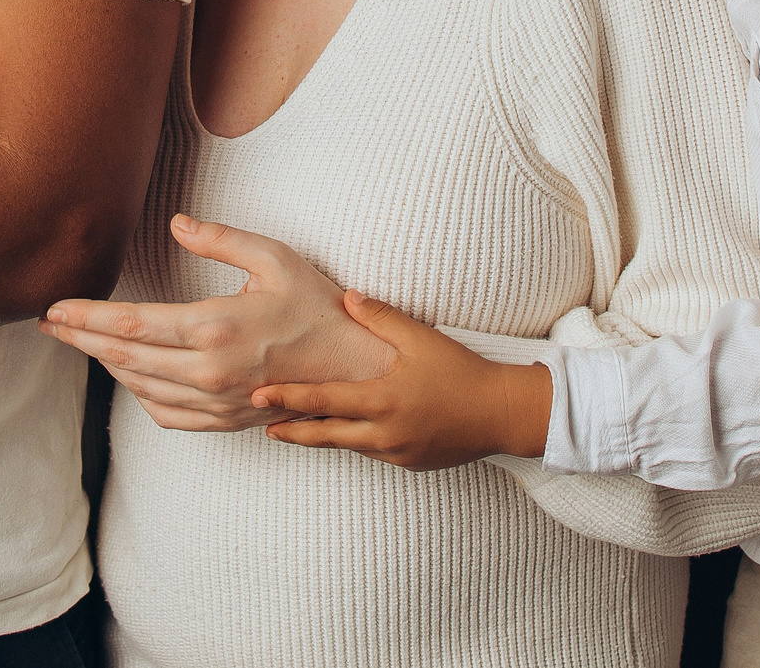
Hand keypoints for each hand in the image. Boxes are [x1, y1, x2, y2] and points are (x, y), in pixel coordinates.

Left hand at [39, 214, 393, 431]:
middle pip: (124, 358)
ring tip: (81, 341)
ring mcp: (217, 402)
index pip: (131, 325)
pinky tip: (129, 376)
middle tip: (48, 323)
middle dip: (80, 339)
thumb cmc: (318, 307)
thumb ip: (222, 239)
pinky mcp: (226, 421)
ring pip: (140, 387)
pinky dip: (139, 395)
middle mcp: (210, 371)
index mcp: (216, 327)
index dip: (86, 317)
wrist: (357, 368)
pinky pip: (167, 415)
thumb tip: (177, 223)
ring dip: (104, 364)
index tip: (55, 308)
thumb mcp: (275, 258)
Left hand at [254, 289, 553, 469]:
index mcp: (381, 400)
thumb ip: (380, 317)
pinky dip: (353, 441)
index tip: (257, 396)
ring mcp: (396, 452)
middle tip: (262, 424)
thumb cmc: (463, 372)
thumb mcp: (421, 338)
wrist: (503, 414)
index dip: (287, 398)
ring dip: (320, 436)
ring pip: (347, 445)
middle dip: (291, 430)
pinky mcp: (409, 462)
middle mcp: (383, 433)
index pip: (322, 400)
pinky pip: (371, 452)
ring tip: (291, 428)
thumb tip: (346, 296)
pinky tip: (344, 430)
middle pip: (324, 435)